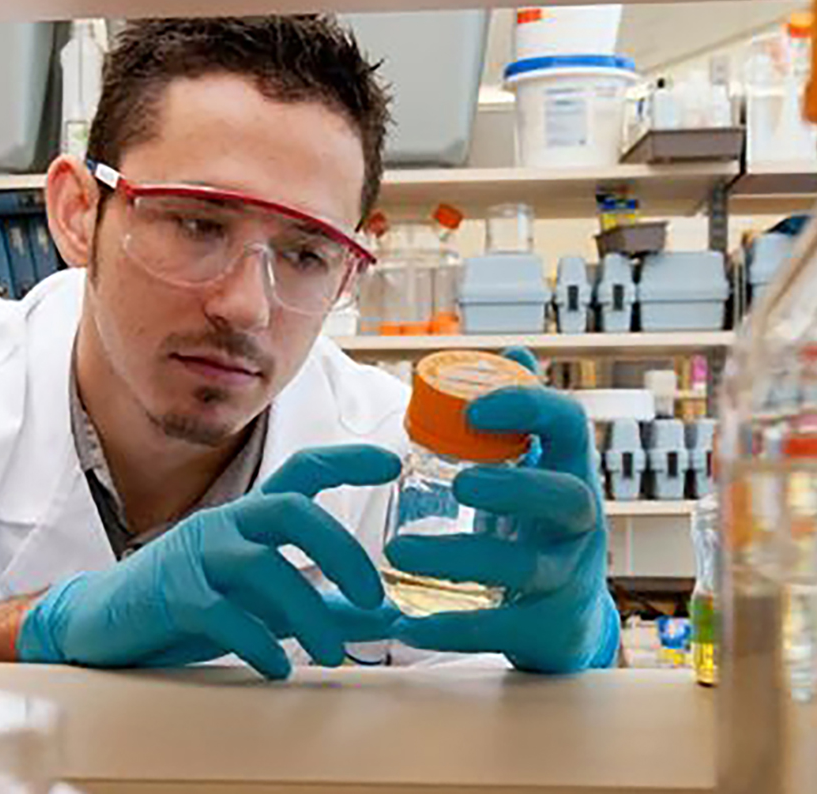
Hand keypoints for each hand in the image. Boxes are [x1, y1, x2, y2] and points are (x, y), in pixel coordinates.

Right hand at [18, 444, 400, 679]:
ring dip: (308, 612)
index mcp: (248, 519)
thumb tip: (387, 616)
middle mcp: (224, 525)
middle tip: (373, 594)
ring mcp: (195, 556)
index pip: (301, 472)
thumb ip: (322, 606)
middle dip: (339, 548)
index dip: (346, 461)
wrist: (102, 624)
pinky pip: (222, 613)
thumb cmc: (186, 606)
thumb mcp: (263, 604)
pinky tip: (278, 665)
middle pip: (290, 509)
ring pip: (262, 566)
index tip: (390, 463)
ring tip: (334, 653)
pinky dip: (258, 641)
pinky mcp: (171, 594)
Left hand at [385, 349, 619, 672]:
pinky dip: (453, 628)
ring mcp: (568, 577)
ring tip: (400, 554)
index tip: (472, 408)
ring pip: (526, 567)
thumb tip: (515, 351)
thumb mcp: (532, 471)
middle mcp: (579, 522)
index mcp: (569, 471)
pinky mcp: (546, 627)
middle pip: (566, 498)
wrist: (563, 619)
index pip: (569, 425)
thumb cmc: (535, 528)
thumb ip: (519, 417)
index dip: (528, 408)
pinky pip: (502, 627)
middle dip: (514, 487)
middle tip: (458, 483)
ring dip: (460, 558)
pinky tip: (407, 625)